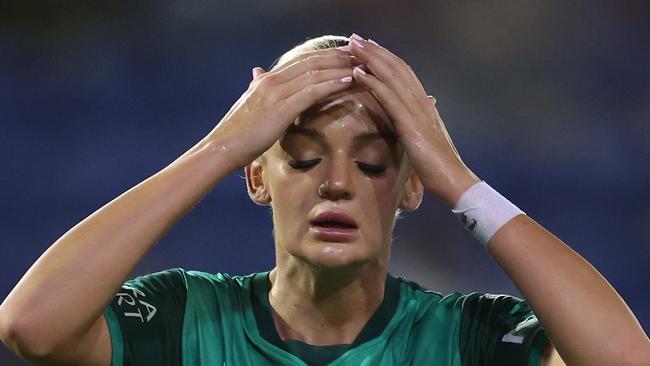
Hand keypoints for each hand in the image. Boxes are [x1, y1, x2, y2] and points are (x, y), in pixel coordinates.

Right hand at [207, 48, 359, 172]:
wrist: (223, 147)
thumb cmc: (237, 132)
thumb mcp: (248, 103)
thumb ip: (257, 87)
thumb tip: (257, 72)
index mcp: (266, 80)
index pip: (301, 61)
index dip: (324, 56)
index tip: (344, 54)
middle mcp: (272, 80)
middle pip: (311, 62)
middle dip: (337, 57)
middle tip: (359, 54)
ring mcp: (277, 93)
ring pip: (315, 73)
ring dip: (340, 68)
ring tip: (361, 65)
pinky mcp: (282, 108)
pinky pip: (312, 91)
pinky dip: (332, 84)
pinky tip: (348, 81)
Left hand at [346, 33, 479, 205]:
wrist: (453, 180)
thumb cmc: (439, 165)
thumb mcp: (429, 137)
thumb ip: (423, 119)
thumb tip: (427, 104)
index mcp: (424, 105)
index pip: (404, 73)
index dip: (386, 58)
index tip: (369, 47)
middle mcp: (421, 102)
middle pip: (396, 68)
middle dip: (375, 52)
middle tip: (355, 38)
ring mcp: (417, 111)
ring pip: (391, 77)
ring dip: (370, 60)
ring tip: (352, 48)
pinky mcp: (410, 124)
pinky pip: (389, 97)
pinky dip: (373, 82)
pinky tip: (358, 73)